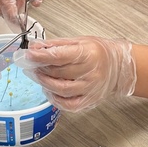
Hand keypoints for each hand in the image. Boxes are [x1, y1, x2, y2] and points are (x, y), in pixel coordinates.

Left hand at [13, 37, 136, 110]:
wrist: (118, 68)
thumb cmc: (98, 52)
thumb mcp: (79, 41)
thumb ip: (57, 45)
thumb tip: (36, 47)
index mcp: (88, 54)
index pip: (60, 56)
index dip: (41, 56)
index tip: (29, 54)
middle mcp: (90, 73)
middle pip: (58, 73)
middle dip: (41, 68)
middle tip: (32, 64)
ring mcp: (90, 89)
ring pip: (61, 90)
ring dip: (45, 83)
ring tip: (40, 76)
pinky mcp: (89, 101)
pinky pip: (68, 104)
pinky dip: (55, 99)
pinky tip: (50, 91)